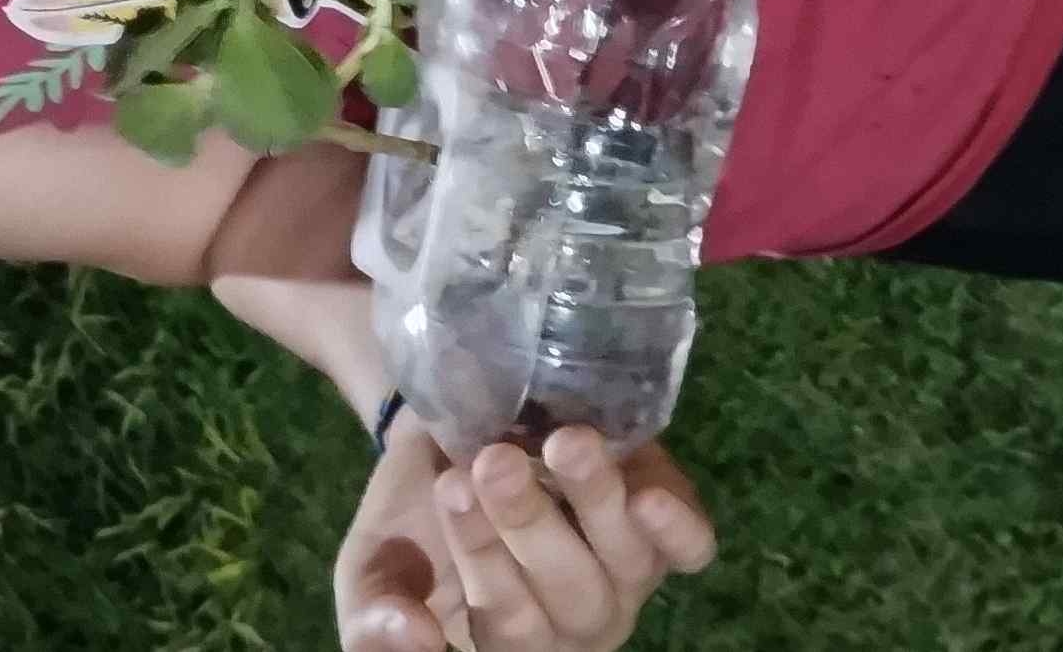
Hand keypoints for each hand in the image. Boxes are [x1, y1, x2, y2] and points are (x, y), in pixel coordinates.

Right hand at [337, 421, 717, 651]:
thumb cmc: (411, 517)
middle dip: (530, 524)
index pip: (510, 626)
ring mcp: (628, 574)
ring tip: (562, 444)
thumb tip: (415, 641)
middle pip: (573, 597)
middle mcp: (577, 621)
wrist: (448, 432)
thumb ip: (374, 620)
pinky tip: (645, 495)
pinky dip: (675, 527)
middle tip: (493, 461)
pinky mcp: (667, 522)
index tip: (451, 487)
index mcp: (511, 642)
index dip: (483, 558)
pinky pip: (690, 547)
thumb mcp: (372, 569)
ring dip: (596, 501)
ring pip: (629, 561)